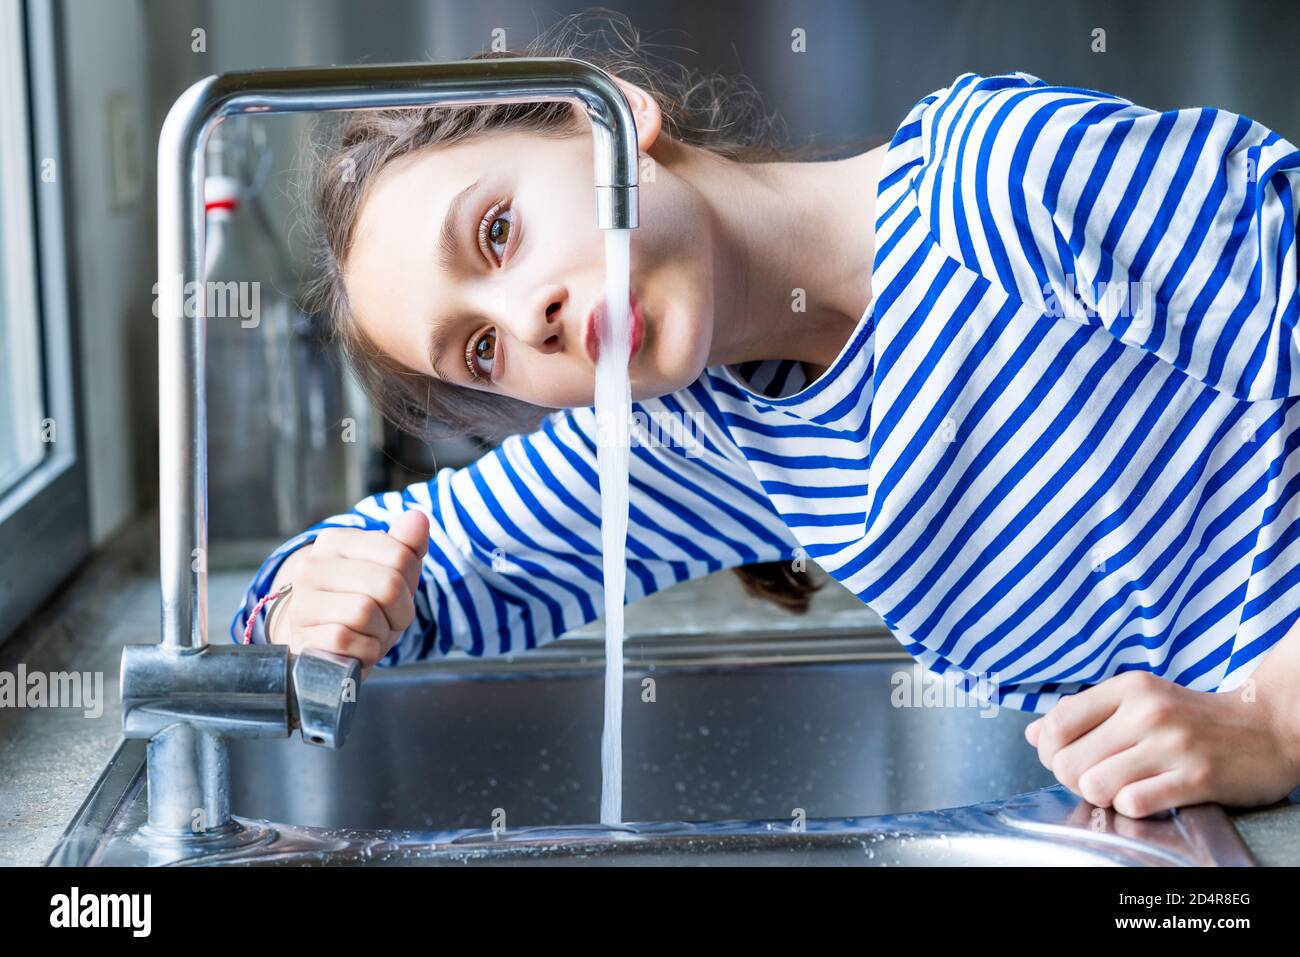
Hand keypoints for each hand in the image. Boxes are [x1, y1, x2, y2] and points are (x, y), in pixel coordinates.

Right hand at [265, 509, 429, 679]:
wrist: (324, 646)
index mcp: (335, 542)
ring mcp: (302, 602)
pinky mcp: (301, 636)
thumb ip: (406, 546)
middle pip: (387, 584)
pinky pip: (348, 640)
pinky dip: (365, 651)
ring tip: (371, 633)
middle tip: (389, 620)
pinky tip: (357, 649)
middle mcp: (311, 567)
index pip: (399, 554)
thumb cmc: (362, 606)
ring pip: (365, 612)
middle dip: (400, 611)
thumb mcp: (390, 575)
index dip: (410, 582)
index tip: (398, 593)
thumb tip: (417, 517)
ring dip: (381, 632)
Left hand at [1024, 669, 1299, 816]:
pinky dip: (1131, 807)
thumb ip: (1084, 715)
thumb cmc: (1193, 719)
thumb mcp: (1138, 701)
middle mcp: (1147, 712)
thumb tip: (1032, 734)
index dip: (1049, 751)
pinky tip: (1146, 797)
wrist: (1268, 728)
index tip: (1065, 758)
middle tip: (1096, 778)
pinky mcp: (1196, 778)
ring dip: (1101, 796)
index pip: (1056, 723)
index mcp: (1129, 688)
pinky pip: (1134, 802)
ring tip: (1122, 788)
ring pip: (1094, 784)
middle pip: (1068, 761)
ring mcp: (1172, 745)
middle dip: (1073, 779)